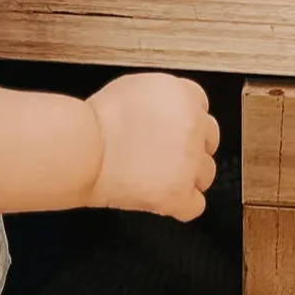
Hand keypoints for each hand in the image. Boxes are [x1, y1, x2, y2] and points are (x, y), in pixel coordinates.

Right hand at [87, 73, 218, 220]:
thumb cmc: (97, 121)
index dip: (186, 123)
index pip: (202, 110)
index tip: (174, 133)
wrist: (84, 149)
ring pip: (207, 174)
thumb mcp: (134, 88)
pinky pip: (196, 205)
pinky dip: (181, 206)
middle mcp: (193, 125)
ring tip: (158, 179)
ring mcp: (191, 161)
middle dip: (192, 150)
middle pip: (210, 141)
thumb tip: (167, 111)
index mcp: (184, 95)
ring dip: (187, 178)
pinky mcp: (181, 192)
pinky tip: (163, 200)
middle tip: (166, 157)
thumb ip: (163, 99)